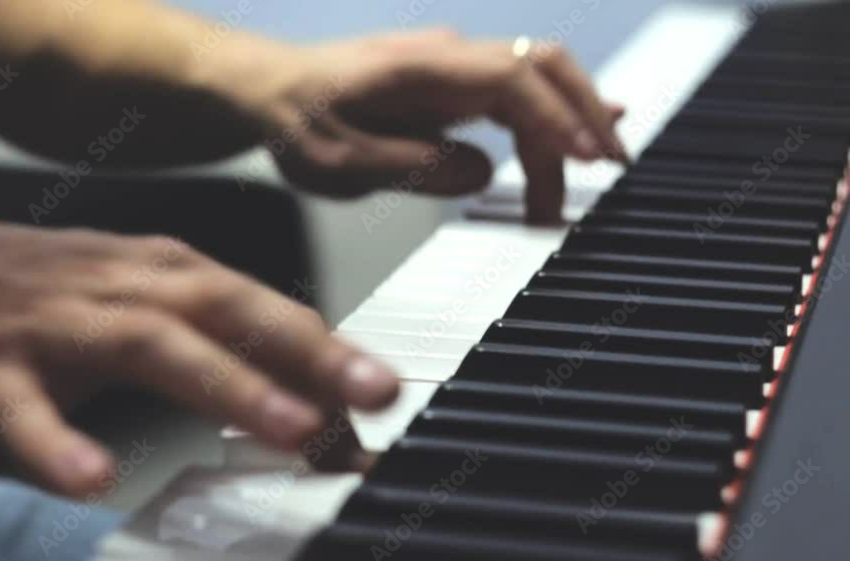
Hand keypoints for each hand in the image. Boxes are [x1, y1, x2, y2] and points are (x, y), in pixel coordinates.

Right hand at [0, 220, 397, 495]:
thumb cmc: (23, 292)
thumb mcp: (121, 298)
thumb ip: (204, 337)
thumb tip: (295, 384)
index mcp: (153, 269)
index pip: (258, 305)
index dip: (324, 350)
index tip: (379, 397)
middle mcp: (112, 285)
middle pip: (224, 307)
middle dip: (307, 349)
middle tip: (376, 392)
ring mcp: (46, 324)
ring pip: (145, 344)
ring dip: (225, 385)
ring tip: (290, 428)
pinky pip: (21, 410)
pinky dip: (57, 443)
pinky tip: (93, 480)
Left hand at [257, 29, 625, 219]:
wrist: (266, 92)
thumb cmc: (295, 121)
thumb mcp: (340, 161)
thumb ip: (414, 167)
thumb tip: (483, 175)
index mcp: (421, 68)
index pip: (512, 79)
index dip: (556, 117)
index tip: (587, 159)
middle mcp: (445, 57)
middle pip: (542, 66)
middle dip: (585, 115)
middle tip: (611, 171)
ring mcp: (451, 67)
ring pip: (535, 81)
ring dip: (565, 129)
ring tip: (579, 186)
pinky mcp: (449, 86)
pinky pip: (515, 94)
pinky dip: (548, 120)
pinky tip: (575, 140)